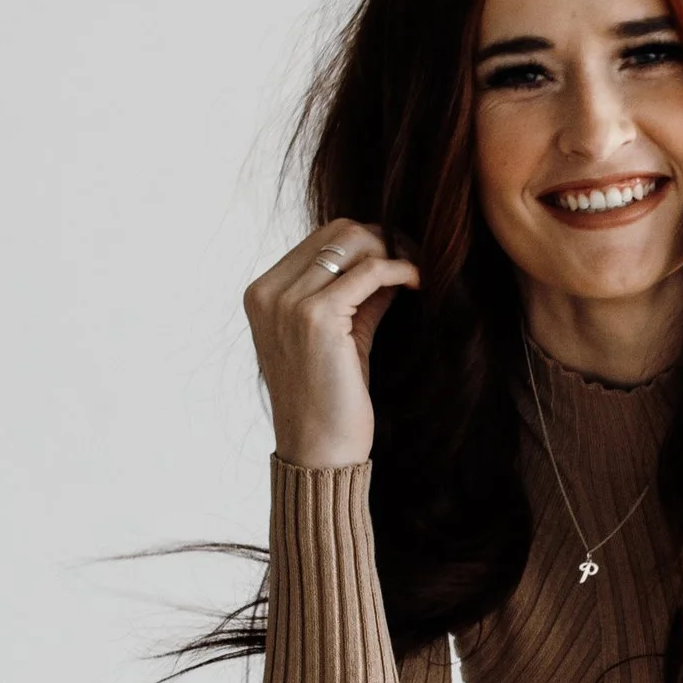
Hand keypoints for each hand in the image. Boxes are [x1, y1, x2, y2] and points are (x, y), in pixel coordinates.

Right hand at [244, 221, 419, 468]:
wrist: (319, 451)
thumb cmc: (330, 401)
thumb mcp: (341, 336)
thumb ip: (358, 296)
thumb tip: (392, 259)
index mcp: (262, 294)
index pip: (321, 239)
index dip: (368, 242)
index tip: (402, 256)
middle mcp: (268, 293)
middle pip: (337, 232)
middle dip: (383, 239)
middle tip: (417, 260)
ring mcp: (287, 302)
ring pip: (353, 242)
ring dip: (394, 251)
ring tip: (420, 271)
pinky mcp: (315, 316)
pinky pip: (369, 271)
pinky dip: (400, 269)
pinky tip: (420, 282)